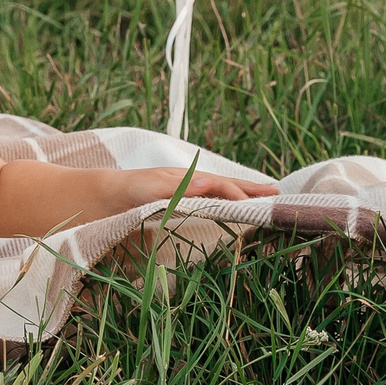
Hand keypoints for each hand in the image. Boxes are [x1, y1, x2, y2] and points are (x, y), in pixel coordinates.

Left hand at [137, 167, 276, 207]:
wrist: (109, 195)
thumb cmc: (131, 188)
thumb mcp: (154, 186)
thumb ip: (180, 186)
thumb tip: (209, 183)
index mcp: (189, 177)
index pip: (221, 185)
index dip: (240, 194)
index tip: (258, 205)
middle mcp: (192, 183)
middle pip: (228, 185)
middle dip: (252, 189)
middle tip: (277, 193)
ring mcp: (189, 192)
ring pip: (223, 192)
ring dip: (244, 195)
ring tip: (263, 198)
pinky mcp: (183, 203)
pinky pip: (213, 201)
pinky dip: (228, 202)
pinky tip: (235, 207)